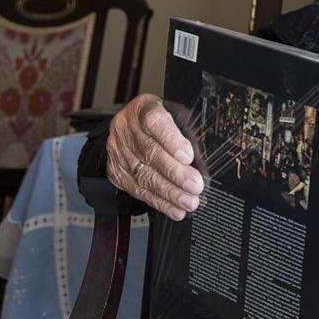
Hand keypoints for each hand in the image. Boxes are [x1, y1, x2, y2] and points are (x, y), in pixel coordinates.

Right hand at [105, 94, 202, 220]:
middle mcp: (126, 129)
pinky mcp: (116, 171)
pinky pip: (137, 190)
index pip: (155, 121)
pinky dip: (159, 202)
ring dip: (169, 193)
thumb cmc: (161, 121)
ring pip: (144, 175)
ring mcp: (118, 151)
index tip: (188, 156)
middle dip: (176, 174)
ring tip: (189, 202)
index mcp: (143, 108)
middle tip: (195, 186)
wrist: (131, 127)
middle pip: (150, 153)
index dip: (171, 140)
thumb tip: (202, 159)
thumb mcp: (175, 115)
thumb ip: (187, 131)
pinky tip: (174, 209)